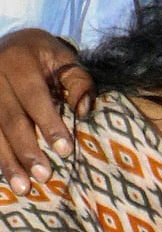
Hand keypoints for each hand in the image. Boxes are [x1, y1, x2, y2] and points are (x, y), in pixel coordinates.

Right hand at [0, 29, 94, 193]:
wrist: (12, 44)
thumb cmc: (46, 57)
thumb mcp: (66, 59)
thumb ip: (79, 82)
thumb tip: (83, 111)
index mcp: (18, 61)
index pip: (34, 97)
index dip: (49, 125)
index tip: (65, 151)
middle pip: (10, 118)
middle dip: (27, 150)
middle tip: (44, 176)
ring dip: (7, 161)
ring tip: (23, 187)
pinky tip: (6, 177)